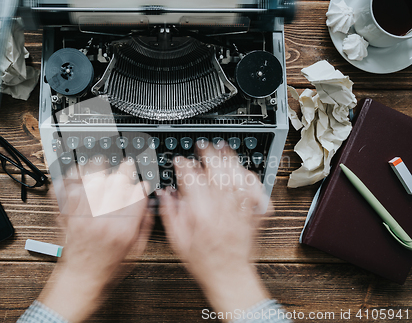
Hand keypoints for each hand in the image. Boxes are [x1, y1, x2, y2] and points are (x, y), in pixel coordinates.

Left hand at [38, 161, 152, 322]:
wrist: (82, 278)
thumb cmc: (109, 266)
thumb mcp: (137, 250)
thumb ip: (144, 223)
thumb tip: (147, 202)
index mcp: (124, 228)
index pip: (136, 194)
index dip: (141, 184)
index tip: (141, 182)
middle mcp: (103, 219)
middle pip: (115, 181)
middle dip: (123, 170)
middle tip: (125, 166)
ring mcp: (83, 215)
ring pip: (90, 179)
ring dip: (97, 168)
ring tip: (101, 164)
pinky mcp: (68, 215)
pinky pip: (66, 188)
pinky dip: (71, 177)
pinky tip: (78, 173)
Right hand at [160, 146, 269, 319]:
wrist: (229, 277)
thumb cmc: (204, 263)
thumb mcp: (178, 242)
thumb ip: (171, 215)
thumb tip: (165, 194)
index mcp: (201, 216)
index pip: (192, 182)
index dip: (184, 167)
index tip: (180, 160)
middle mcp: (222, 212)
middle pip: (217, 175)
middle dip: (209, 156)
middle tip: (204, 146)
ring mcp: (240, 213)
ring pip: (237, 181)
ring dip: (230, 162)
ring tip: (224, 149)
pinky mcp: (253, 217)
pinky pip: (256, 194)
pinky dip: (252, 180)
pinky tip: (244, 172)